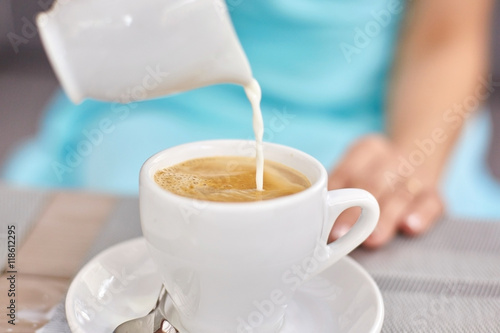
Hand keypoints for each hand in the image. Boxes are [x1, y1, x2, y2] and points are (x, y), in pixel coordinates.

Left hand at [328, 135, 443, 248]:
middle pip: (374, 184)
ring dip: (385, 219)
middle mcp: (392, 158)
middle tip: (339, 234)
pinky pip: (432, 203)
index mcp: (367, 149)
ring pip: (400, 196)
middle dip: (355, 211)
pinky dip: (422, 215)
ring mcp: (416, 175)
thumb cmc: (373, 172)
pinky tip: (410, 227)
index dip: (335, 197)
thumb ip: (336, 191)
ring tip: (371, 240)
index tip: (323, 220)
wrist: (420, 152)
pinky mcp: (434, 193)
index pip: (348, 171)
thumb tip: (314, 222)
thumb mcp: (354, 168)